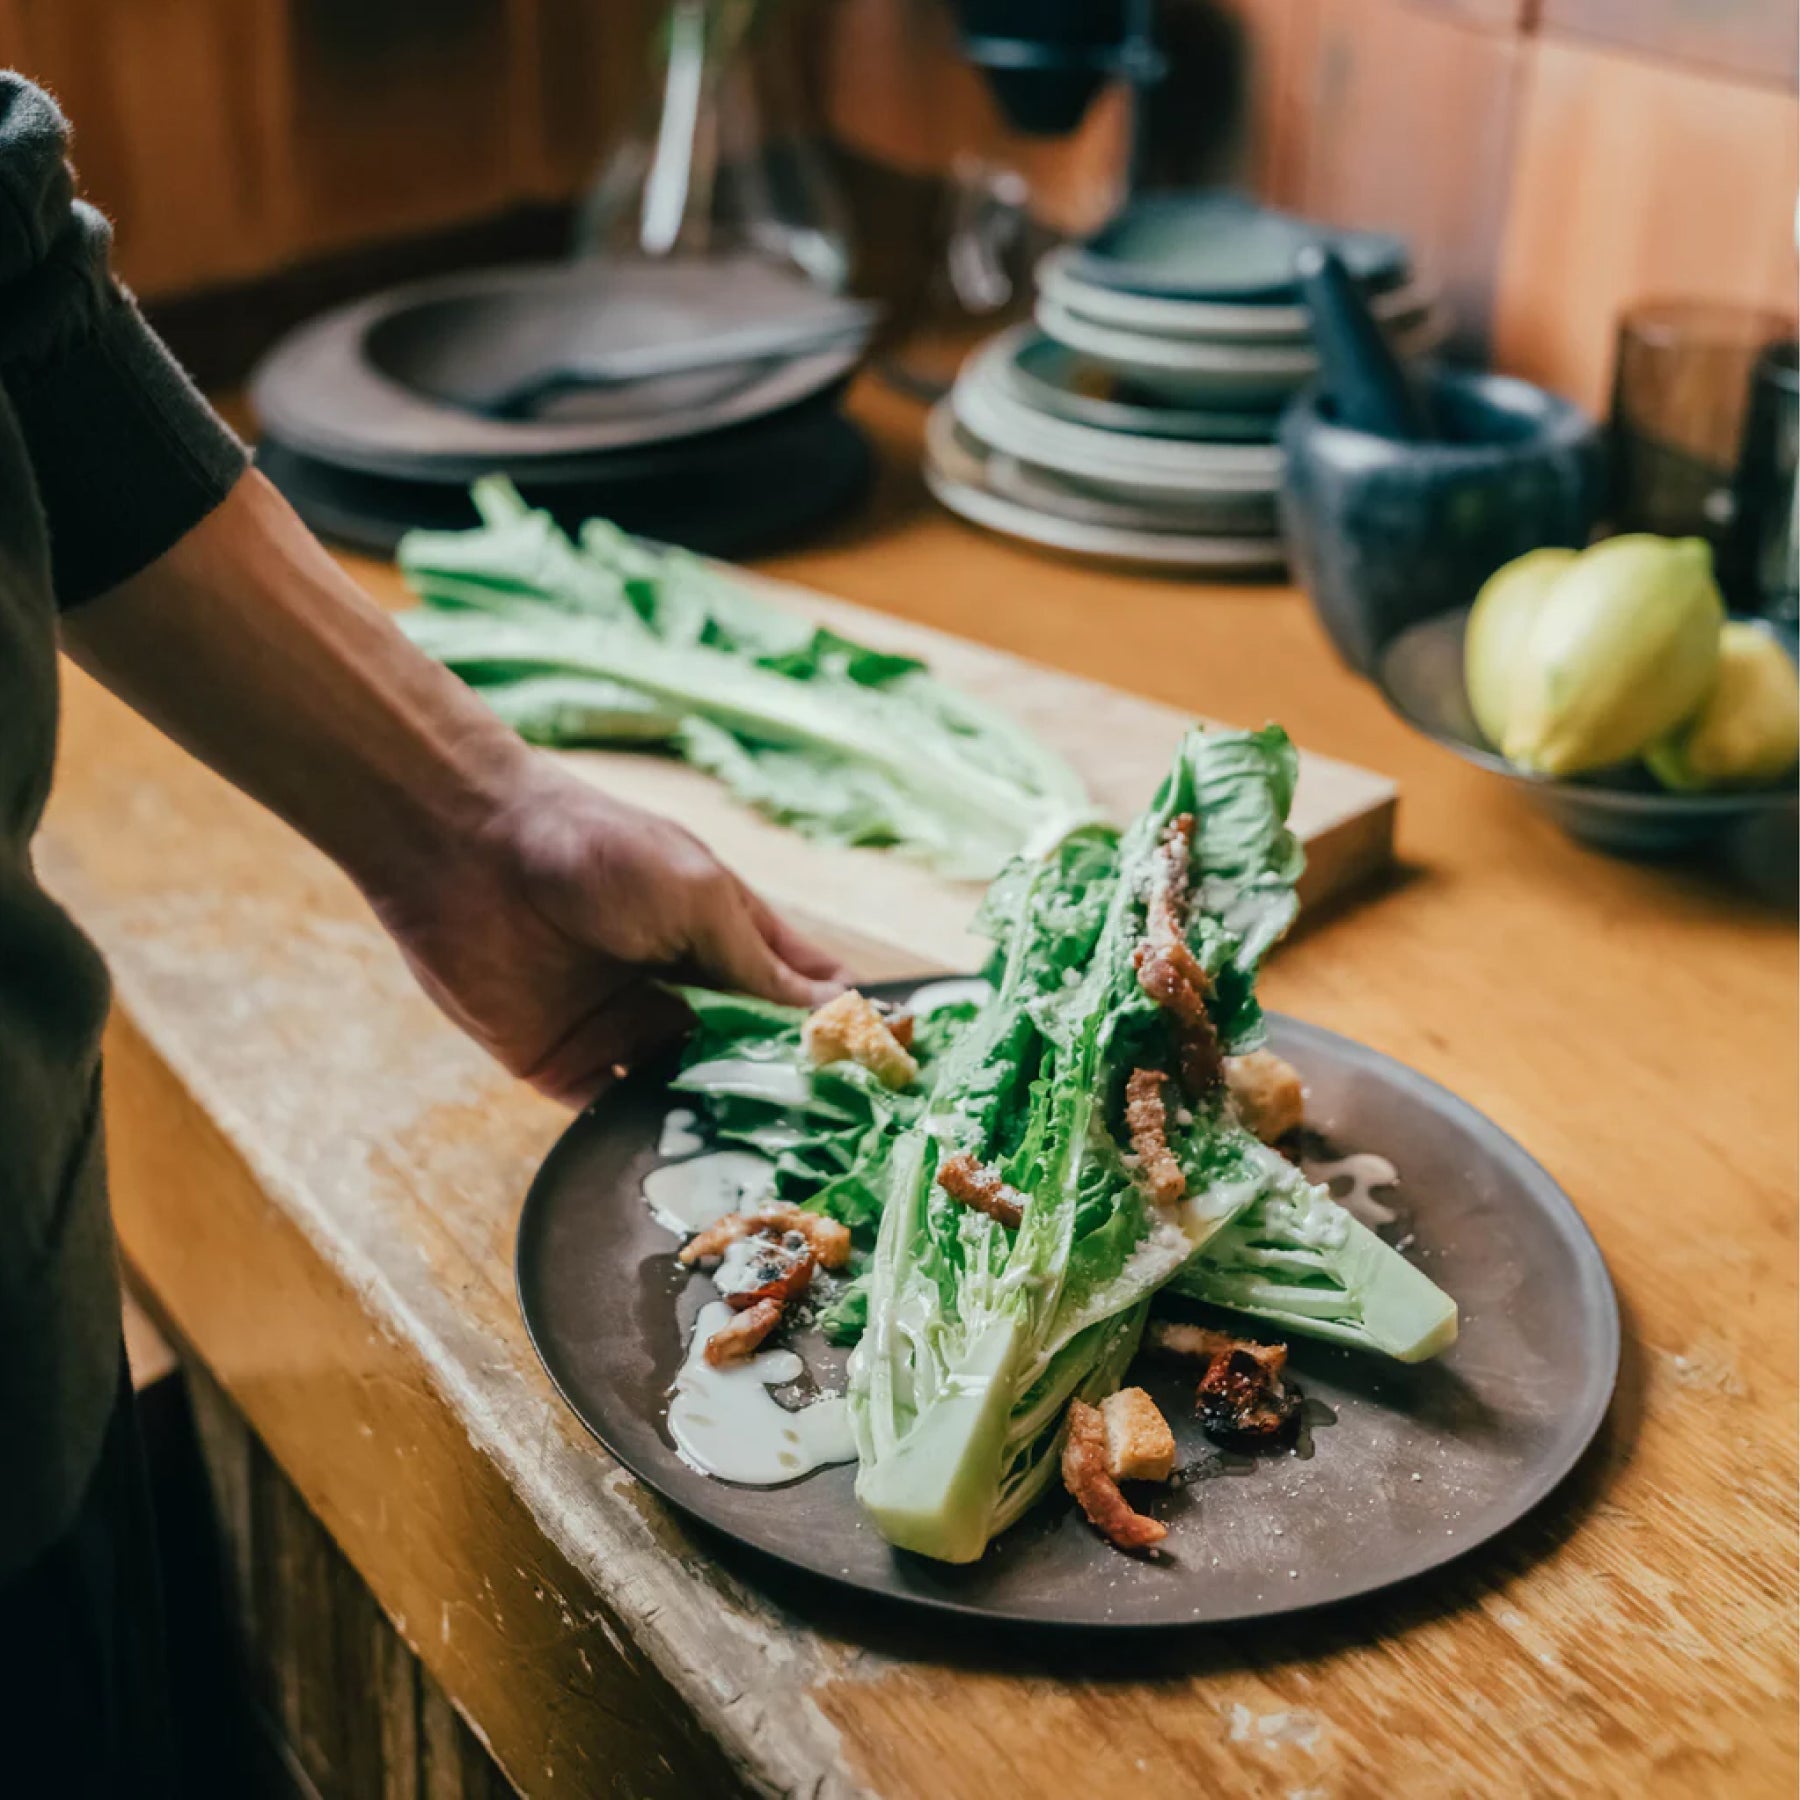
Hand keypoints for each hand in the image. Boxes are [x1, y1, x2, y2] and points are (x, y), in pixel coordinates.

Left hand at [64, 473, 843, 1103]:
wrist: (462, 849)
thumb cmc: (597, 850)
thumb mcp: (699, 897)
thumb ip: (761, 966)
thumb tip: (841, 1021)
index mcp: (726, 933)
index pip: (801, 993)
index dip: (841, 1031)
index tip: (886, 1080)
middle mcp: (685, 987)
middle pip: (754, 1057)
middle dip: (792, 1095)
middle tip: (840, 1145)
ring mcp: (630, 1030)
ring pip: (696, 1097)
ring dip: (728, 1127)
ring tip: (777, 1169)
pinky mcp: (571, 1068)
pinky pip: (622, 1119)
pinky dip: (656, 1140)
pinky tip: (694, 1170)